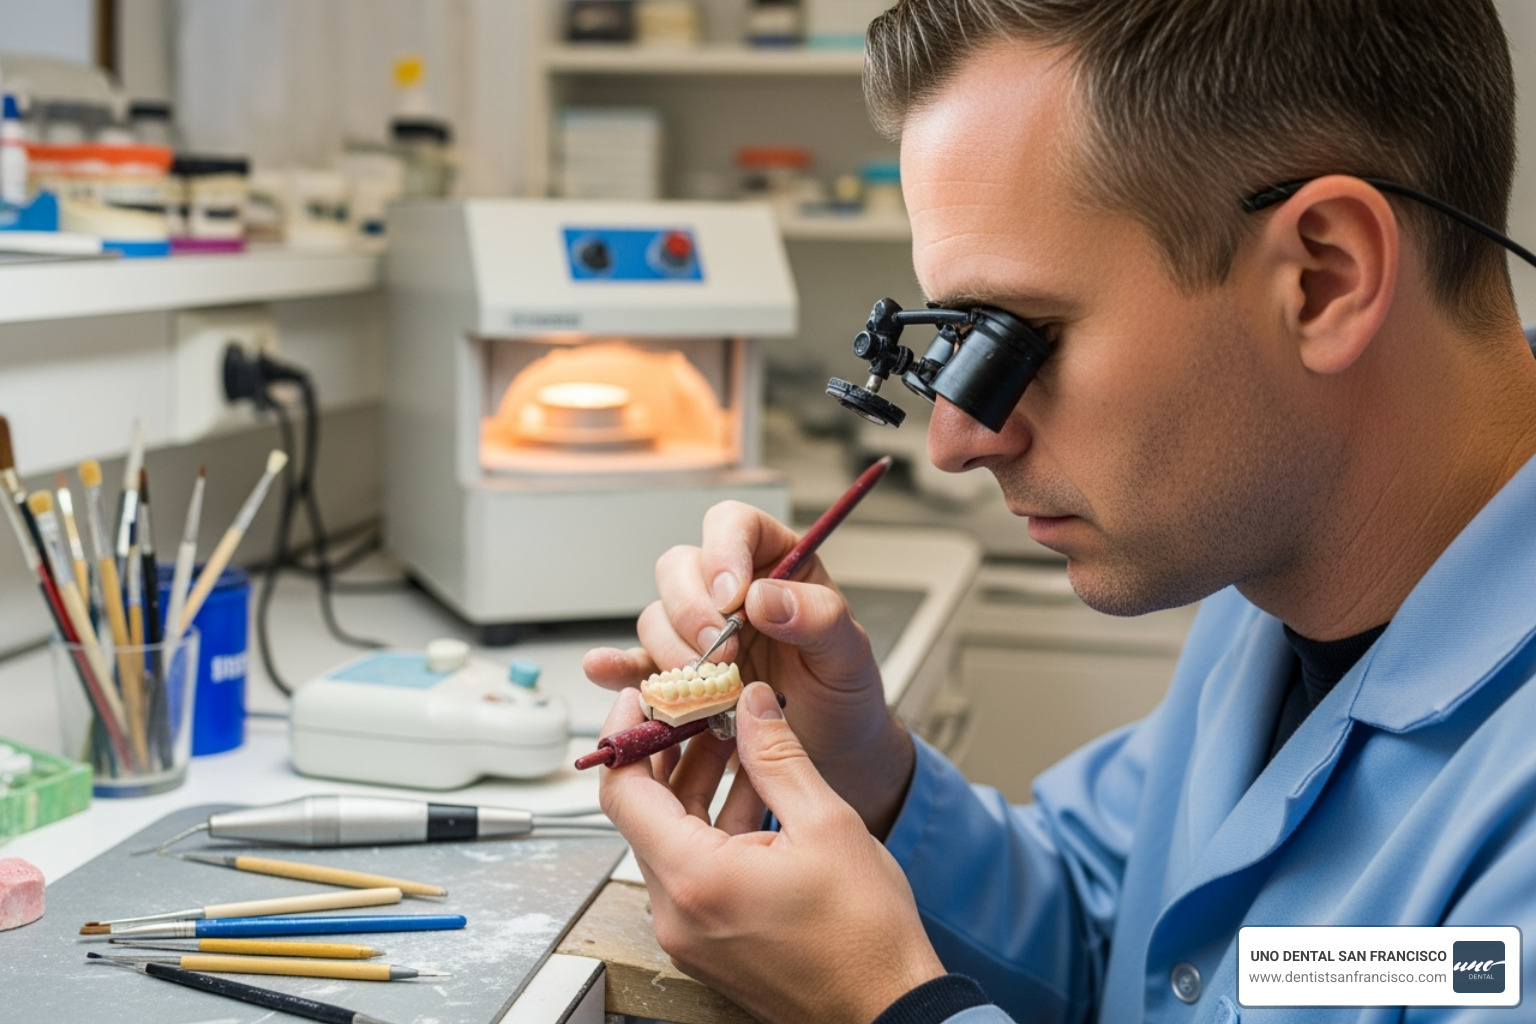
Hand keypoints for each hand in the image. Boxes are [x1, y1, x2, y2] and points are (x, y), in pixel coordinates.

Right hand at [584, 501, 913, 834]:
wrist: (833, 750)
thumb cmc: (843, 691)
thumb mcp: (849, 653)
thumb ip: (818, 617)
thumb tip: (764, 597)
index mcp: (774, 563)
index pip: (733, 525)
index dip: (724, 551)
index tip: (733, 597)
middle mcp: (728, 590)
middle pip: (680, 567)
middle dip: (692, 609)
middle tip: (721, 653)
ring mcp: (697, 632)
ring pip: (655, 615)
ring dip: (672, 649)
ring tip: (706, 687)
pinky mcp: (676, 676)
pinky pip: (635, 662)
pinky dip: (617, 666)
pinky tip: (606, 670)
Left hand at [600, 682, 946, 1023]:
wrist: (890, 1010)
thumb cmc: (866, 938)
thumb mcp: (825, 823)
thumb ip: (777, 756)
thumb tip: (751, 704)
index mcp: (694, 878)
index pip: (623, 792)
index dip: (627, 735)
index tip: (643, 697)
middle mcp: (676, 911)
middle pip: (644, 813)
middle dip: (669, 752)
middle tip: (697, 708)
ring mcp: (689, 932)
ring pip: (671, 839)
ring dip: (696, 786)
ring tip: (733, 739)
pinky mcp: (709, 942)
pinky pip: (694, 869)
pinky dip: (713, 826)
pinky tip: (751, 790)